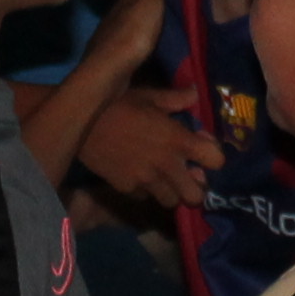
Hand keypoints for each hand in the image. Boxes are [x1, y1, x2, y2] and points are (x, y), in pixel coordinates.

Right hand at [83, 89, 221, 212]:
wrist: (79, 123)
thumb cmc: (116, 104)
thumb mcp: (148, 96)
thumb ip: (176, 99)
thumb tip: (194, 94)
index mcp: (177, 139)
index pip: (215, 160)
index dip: (212, 155)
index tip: (200, 149)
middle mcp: (166, 165)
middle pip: (196, 195)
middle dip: (195, 186)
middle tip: (186, 174)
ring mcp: (146, 180)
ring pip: (171, 201)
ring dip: (171, 191)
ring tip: (163, 177)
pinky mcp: (127, 188)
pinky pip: (145, 197)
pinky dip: (146, 190)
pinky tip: (139, 175)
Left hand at [87, 0, 172, 79]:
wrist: (109, 72)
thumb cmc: (132, 35)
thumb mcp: (149, 4)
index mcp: (125, 1)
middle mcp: (116, 15)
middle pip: (130, 1)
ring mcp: (113, 36)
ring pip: (128, 20)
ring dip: (140, 17)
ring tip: (156, 16)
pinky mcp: (114, 55)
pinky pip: (129, 39)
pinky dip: (138, 36)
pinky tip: (144, 40)